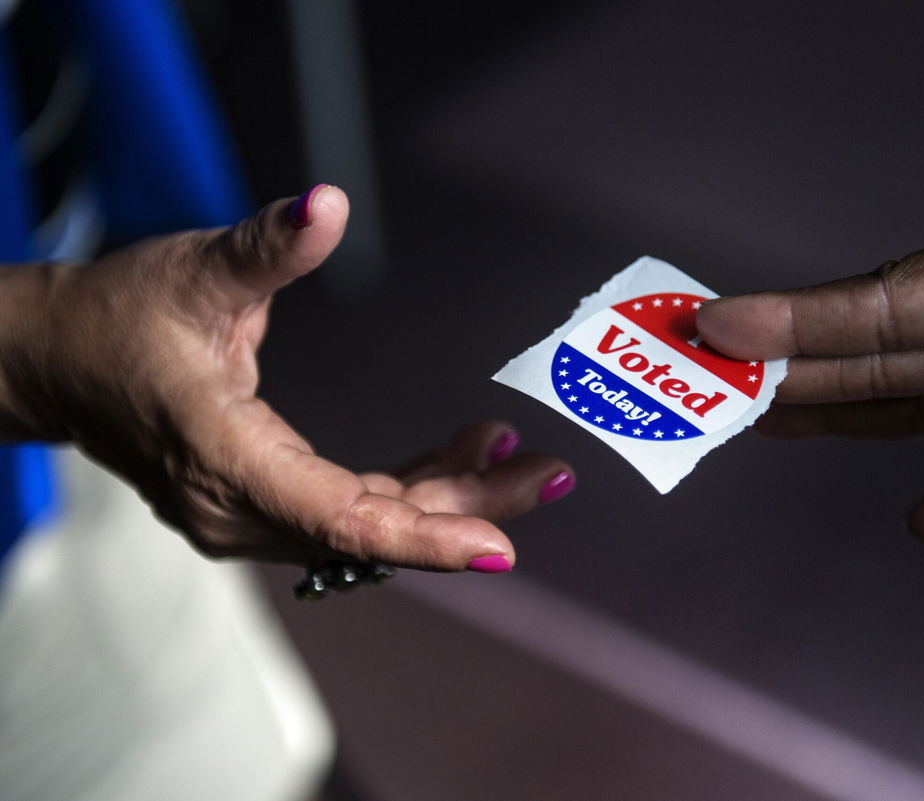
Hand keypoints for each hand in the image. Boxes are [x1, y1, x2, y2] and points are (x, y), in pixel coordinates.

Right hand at [0, 185, 573, 567]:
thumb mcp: (191, 273)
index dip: (425, 537)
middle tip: (546, 476)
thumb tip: (327, 204)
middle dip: (466, 506)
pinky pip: (349, 509)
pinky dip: (408, 489)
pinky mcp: (261, 502)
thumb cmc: (114, 320)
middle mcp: (240, 508)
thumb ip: (266, 248)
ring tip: (515, 453)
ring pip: (367, 525)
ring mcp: (249, 514)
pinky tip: (461, 452)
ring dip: (445, 496)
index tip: (499, 543)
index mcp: (226, 461)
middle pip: (373, 528)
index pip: (343, 519)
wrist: (54, 361)